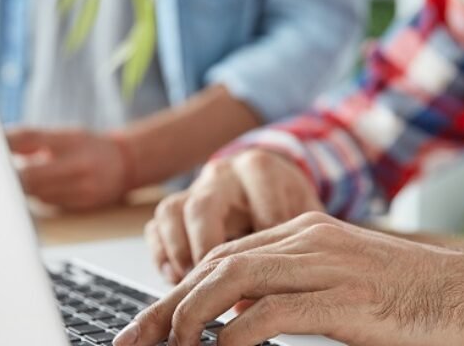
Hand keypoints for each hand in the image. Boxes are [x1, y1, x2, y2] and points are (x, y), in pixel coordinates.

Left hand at [7, 128, 129, 209]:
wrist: (126, 163)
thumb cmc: (88, 146)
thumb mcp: (64, 135)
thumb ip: (32, 141)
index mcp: (70, 139)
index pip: (28, 137)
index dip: (3, 143)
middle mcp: (79, 163)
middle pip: (29, 175)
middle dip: (8, 177)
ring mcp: (83, 186)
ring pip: (37, 194)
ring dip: (21, 190)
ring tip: (14, 183)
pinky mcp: (84, 204)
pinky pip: (49, 204)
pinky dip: (38, 198)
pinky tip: (38, 192)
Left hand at [117, 213, 463, 345]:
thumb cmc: (420, 300)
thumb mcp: (346, 287)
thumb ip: (296, 294)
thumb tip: (243, 325)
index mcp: (307, 231)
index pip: (222, 255)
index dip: (178, 290)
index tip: (149, 325)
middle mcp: (309, 238)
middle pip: (215, 265)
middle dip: (166, 306)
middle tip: (135, 340)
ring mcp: (328, 264)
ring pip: (231, 281)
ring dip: (187, 319)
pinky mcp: (346, 300)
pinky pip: (270, 315)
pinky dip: (233, 337)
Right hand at [146, 150, 322, 282]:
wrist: (275, 186)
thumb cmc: (290, 205)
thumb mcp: (306, 214)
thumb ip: (298, 243)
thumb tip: (280, 295)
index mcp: (260, 169)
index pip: (257, 206)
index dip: (261, 246)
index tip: (265, 277)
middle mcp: (224, 175)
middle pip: (203, 207)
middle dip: (205, 250)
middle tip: (215, 285)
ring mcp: (196, 189)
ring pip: (172, 212)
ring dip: (179, 254)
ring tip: (191, 285)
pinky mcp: (178, 207)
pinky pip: (157, 226)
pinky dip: (163, 255)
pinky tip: (176, 278)